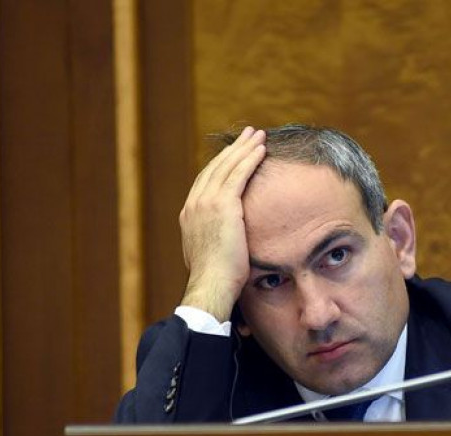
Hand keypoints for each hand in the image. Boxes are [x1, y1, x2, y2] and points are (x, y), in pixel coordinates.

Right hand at [179, 127, 265, 321]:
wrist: (211, 284)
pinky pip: (238, 175)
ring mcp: (206, 203)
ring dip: (244, 148)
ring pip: (228, 166)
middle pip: (215, 168)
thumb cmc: (216, 279)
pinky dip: (249, 159)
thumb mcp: (210, 254)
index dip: (221, 166)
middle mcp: (194, 204)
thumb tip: (224, 243)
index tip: (234, 155)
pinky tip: (261, 149)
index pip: (206, 182)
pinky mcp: (223, 205)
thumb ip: (214, 240)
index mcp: (189, 215)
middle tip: (247, 135)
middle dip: (233, 150)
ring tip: (258, 135)